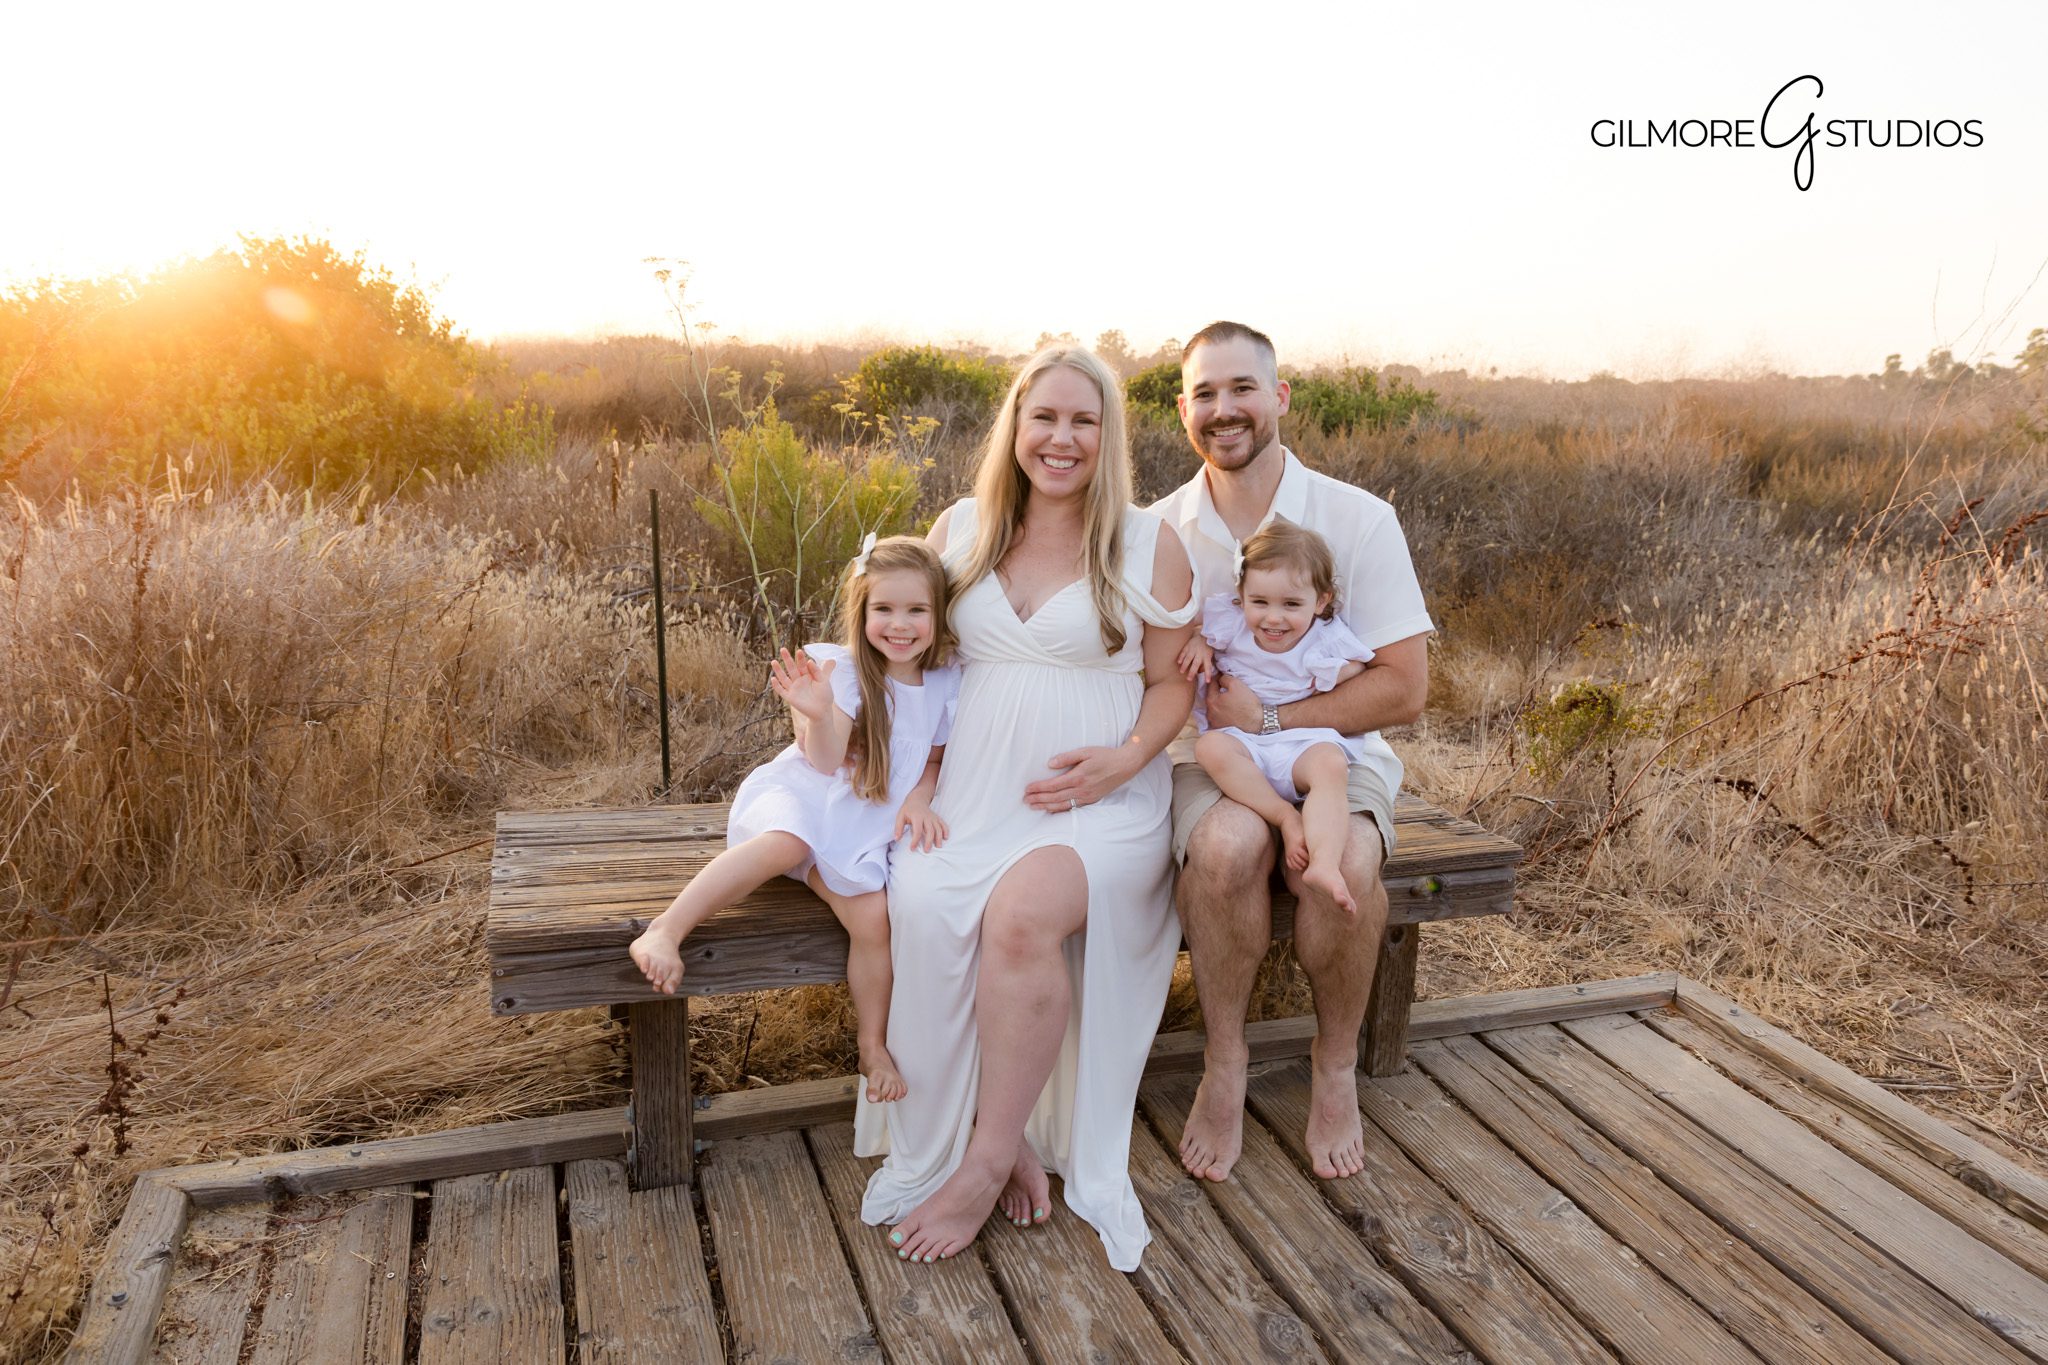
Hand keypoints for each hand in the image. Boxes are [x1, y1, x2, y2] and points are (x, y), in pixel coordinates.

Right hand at [769, 647, 836, 722]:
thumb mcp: (825, 681)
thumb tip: (826, 659)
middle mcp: (799, 680)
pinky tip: (773, 679)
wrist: (822, 711)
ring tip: (774, 661)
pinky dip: (777, 686)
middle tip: (783, 649)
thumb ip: (824, 671)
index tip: (799, 651)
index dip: (800, 658)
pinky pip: (782, 691)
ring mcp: (794, 689)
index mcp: (807, 675)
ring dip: (779, 670)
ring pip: (784, 678)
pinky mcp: (790, 697)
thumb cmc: (824, 695)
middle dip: (787, 659)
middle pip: (792, 668)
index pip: (802, 665)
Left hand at [894, 798, 947, 851]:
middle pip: (930, 830)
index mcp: (917, 817)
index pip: (917, 830)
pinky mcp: (937, 818)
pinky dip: (946, 830)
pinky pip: (943, 824)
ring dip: (939, 838)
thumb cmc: (908, 809)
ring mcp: (933, 817)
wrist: (917, 799)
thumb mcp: (900, 816)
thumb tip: (897, 839)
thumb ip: (898, 828)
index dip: (915, 840)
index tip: (912, 849)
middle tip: (926, 851)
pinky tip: (945, 838)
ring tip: (938, 847)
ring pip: (938, 828)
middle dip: (929, 841)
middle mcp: (927, 817)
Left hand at [1024, 745, 1141, 812]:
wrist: (1125, 765)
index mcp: (1078, 777)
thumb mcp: (1085, 751)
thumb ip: (1067, 758)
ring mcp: (1087, 797)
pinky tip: (1051, 810)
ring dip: (1046, 807)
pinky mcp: (1091, 800)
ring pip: (1062, 805)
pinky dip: (1059, 810)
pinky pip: (1072, 808)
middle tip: (1025, 800)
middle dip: (1038, 799)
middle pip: (1054, 798)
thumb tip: (1050, 764)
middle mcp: (1081, 790)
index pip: (1053, 785)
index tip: (1027, 789)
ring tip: (1033, 807)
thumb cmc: (1105, 756)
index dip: (1038, 788)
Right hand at [1177, 637, 1214, 683]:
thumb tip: (1200, 672)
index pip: (1208, 666)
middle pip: (1196, 664)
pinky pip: (1184, 652)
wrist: (1202, 635)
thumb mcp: (1209, 655)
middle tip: (1189, 679)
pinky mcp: (1188, 646)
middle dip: (1192, 672)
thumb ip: (1205, 664)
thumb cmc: (1206, 648)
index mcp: (1207, 656)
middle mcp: (1200, 653)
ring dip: (1185, 665)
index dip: (1208, 674)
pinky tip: (1178, 662)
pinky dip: (1181, 657)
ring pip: (1189, 658)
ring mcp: (1193, 649)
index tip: (1208, 681)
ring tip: (1181, 672)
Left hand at [1204, 671, 1261, 731]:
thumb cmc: (1246, 704)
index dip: (1218, 677)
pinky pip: (1218, 716)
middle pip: (1212, 696)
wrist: (1256, 724)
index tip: (1223, 675)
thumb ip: (1225, 679)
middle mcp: (1209, 712)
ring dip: (1220, 702)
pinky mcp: (1220, 729)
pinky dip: (1222, 712)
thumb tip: (1220, 679)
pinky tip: (1230, 710)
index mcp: (1211, 700)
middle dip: (1218, 690)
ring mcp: (1214, 722)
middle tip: (1227, 687)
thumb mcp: (1236, 685)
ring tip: (1230, 700)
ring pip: (1215, 707)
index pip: (1211, 684)